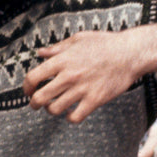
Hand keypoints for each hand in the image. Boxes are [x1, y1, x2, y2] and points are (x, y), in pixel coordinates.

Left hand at [24, 30, 144, 122]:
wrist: (129, 54)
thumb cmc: (104, 44)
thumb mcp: (78, 39)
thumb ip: (57, 48)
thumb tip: (41, 53)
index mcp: (62, 60)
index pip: (33, 78)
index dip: (26, 87)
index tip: (28, 91)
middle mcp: (69, 76)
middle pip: (40, 98)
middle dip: (34, 103)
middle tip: (36, 104)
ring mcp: (81, 89)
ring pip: (55, 109)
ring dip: (52, 110)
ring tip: (55, 106)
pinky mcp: (94, 100)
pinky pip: (74, 117)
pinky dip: (70, 117)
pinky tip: (72, 112)